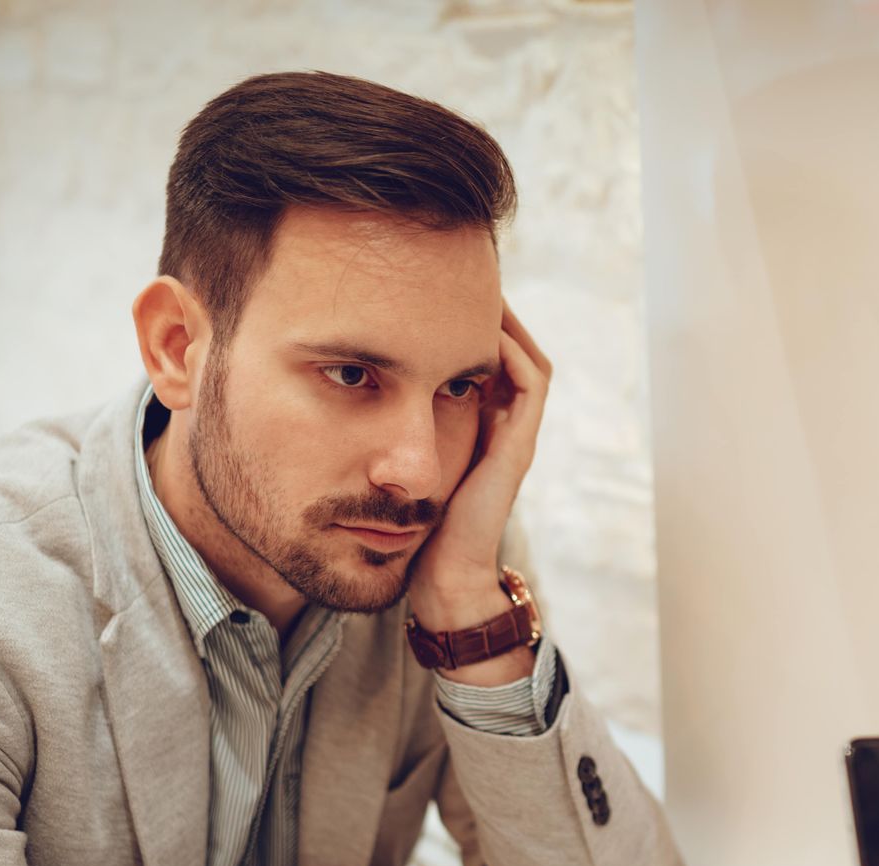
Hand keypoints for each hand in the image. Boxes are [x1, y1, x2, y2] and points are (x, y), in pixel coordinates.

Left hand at [408, 303, 550, 642]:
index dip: (466, 324)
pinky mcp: (518, 447)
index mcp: (480, 426)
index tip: (431, 293)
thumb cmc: (414, 528)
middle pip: (512, 350)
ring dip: (504, 322)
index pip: (486, 359)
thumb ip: (393, 429)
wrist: (443, 576)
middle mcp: (504, 426)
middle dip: (488, 312)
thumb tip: (348, 386)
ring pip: (528, 359)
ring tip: (474, 288)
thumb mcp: (398, 462)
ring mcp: (516, 435)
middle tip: (457, 277)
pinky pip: (530, 383)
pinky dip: (509, 350)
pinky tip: (476, 328)